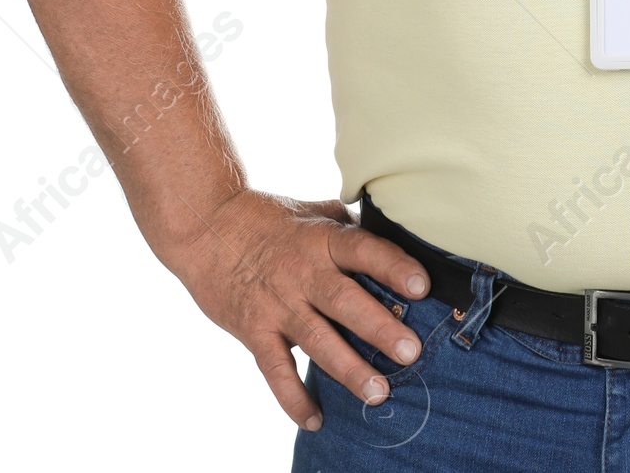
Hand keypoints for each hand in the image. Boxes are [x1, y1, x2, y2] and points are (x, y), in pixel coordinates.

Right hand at [167, 189, 432, 431]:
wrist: (207, 227)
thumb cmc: (267, 218)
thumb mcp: (311, 211)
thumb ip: (347, 225)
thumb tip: (391, 229)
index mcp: (322, 239)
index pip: (363, 250)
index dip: (393, 266)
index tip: (422, 286)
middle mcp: (302, 272)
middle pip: (345, 301)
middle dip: (380, 328)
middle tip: (411, 352)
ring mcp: (277, 304)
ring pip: (317, 340)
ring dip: (349, 368)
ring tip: (379, 392)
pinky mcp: (254, 330)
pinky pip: (275, 370)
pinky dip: (293, 397)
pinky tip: (315, 418)